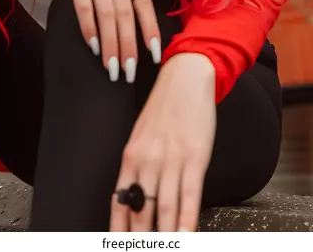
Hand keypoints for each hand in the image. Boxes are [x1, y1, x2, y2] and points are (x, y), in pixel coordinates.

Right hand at [37, 0, 160, 81]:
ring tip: (111, 69)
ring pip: (107, 16)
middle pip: (126, 17)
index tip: (155, 56)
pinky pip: (84, 7)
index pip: (145, 5)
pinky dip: (89, 29)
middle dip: (129, 48)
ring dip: (110, 46)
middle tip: (129, 75)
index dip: (150, 31)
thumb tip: (137, 12)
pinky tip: (91, 45)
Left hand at [110, 52, 216, 232]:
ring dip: (165, 236)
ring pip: (164, 209)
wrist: (186, 78)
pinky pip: (190, 195)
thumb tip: (134, 198)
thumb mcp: (143, 135)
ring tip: (167, 248)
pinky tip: (186, 234)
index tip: (119, 245)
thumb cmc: (166, 107)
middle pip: (140, 211)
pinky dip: (187, 219)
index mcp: (131, 156)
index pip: (119, 202)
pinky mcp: (194, 157)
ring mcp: (171, 159)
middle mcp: (147, 160)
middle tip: (145, 250)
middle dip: (142, 237)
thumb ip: (138, 166)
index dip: (118, 229)